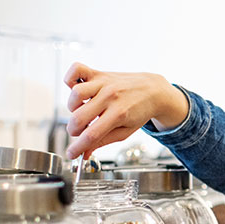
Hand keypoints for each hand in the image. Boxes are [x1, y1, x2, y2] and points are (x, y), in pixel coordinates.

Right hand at [62, 62, 189, 158]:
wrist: (154, 90)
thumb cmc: (140, 111)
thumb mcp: (125, 131)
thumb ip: (103, 141)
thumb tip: (84, 153)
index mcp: (119, 114)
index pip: (91, 135)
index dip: (77, 148)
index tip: (71, 154)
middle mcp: (110, 96)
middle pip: (79, 117)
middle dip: (74, 131)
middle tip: (82, 131)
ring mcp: (103, 83)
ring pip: (75, 94)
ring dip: (73, 107)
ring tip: (83, 110)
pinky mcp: (99, 73)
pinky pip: (76, 69)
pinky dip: (70, 78)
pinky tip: (76, 88)